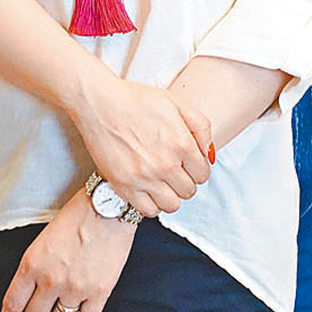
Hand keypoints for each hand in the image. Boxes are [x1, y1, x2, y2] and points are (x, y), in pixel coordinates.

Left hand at [1, 189, 135, 311]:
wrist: (109, 205)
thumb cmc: (78, 214)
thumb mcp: (45, 237)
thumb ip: (36, 264)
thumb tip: (30, 288)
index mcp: (32, 263)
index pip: (13, 302)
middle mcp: (50, 280)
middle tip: (44, 305)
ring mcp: (75, 288)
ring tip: (64, 307)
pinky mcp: (99, 292)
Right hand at [74, 71, 212, 216]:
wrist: (100, 103)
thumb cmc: (137, 100)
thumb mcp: (177, 103)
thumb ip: (201, 127)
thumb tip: (210, 154)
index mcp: (181, 143)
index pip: (203, 174)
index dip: (197, 169)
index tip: (188, 163)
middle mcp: (165, 164)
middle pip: (189, 191)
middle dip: (185, 181)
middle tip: (174, 170)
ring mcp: (143, 177)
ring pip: (172, 205)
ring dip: (170, 195)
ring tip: (162, 181)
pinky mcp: (124, 186)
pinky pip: (148, 211)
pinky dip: (152, 204)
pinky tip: (148, 189)